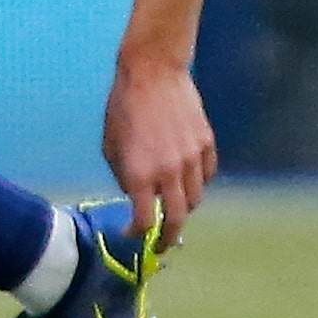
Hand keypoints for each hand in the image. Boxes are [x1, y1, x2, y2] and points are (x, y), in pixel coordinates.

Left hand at [101, 54, 215, 247]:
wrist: (153, 72)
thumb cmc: (123, 106)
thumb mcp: (110, 144)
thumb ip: (123, 175)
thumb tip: (134, 194)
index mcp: (139, 174)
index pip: (144, 220)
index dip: (137, 233)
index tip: (133, 235)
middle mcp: (169, 172)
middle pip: (176, 219)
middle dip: (168, 237)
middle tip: (162, 244)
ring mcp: (192, 159)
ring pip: (195, 199)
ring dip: (183, 209)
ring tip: (173, 207)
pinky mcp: (207, 145)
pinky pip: (207, 176)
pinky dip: (198, 184)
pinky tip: (187, 180)